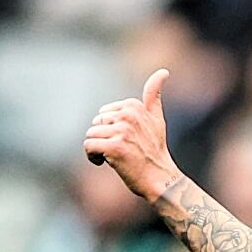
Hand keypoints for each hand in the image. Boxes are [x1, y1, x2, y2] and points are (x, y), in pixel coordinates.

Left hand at [83, 69, 179, 201]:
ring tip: (118, 158)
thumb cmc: (155, 151)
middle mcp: (128, 116)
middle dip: (104, 138)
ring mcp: (121, 131)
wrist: (161, 180)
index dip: (111, 128)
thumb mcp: (157, 120)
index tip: (129, 139)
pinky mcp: (114, 147)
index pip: (104, 114)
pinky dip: (93, 158)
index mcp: (134, 106)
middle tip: (124, 151)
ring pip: (91, 135)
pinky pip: (89, 146)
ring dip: (99, 150)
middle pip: (96, 123)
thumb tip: (163, 71)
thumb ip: (154, 95)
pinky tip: (107, 164)